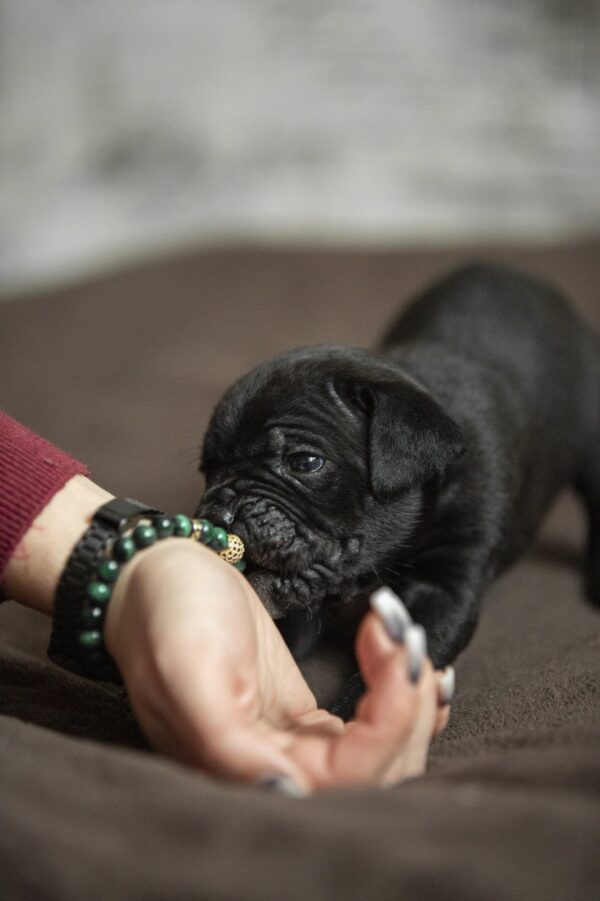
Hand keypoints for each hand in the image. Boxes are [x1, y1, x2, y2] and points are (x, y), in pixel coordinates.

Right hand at [105, 540, 449, 791]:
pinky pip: (368, 730)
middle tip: (403, 634)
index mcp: (241, 766)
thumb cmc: (164, 614)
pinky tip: (413, 667)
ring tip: (402, 634)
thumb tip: (281, 793)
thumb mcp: (186, 667)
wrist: (155, 575)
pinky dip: (401, 701)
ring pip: (380, 752)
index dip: (389, 727)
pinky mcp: (301, 721)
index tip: (398, 654)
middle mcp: (271, 768)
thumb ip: (224, 741)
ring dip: (409, 699)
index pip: (345, 779)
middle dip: (409, 706)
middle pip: (376, 772)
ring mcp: (290, 745)